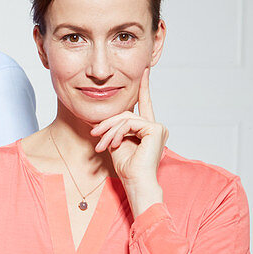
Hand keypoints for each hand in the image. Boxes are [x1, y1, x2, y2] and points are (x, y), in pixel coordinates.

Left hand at [90, 68, 167, 214]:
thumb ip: (115, 129)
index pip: (144, 104)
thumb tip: (105, 120)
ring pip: (126, 119)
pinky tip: (114, 143)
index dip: (144, 87)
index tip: (144, 71)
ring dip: (110, 131)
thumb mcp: (117, 144)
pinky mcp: (156, 129)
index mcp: (148, 129)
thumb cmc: (127, 168)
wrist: (136, 182)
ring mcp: (158, 127)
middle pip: (126, 114)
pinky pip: (130, 123)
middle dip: (107, 124)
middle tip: (94, 134)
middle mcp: (156, 126)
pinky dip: (118, 132)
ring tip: (102, 145)